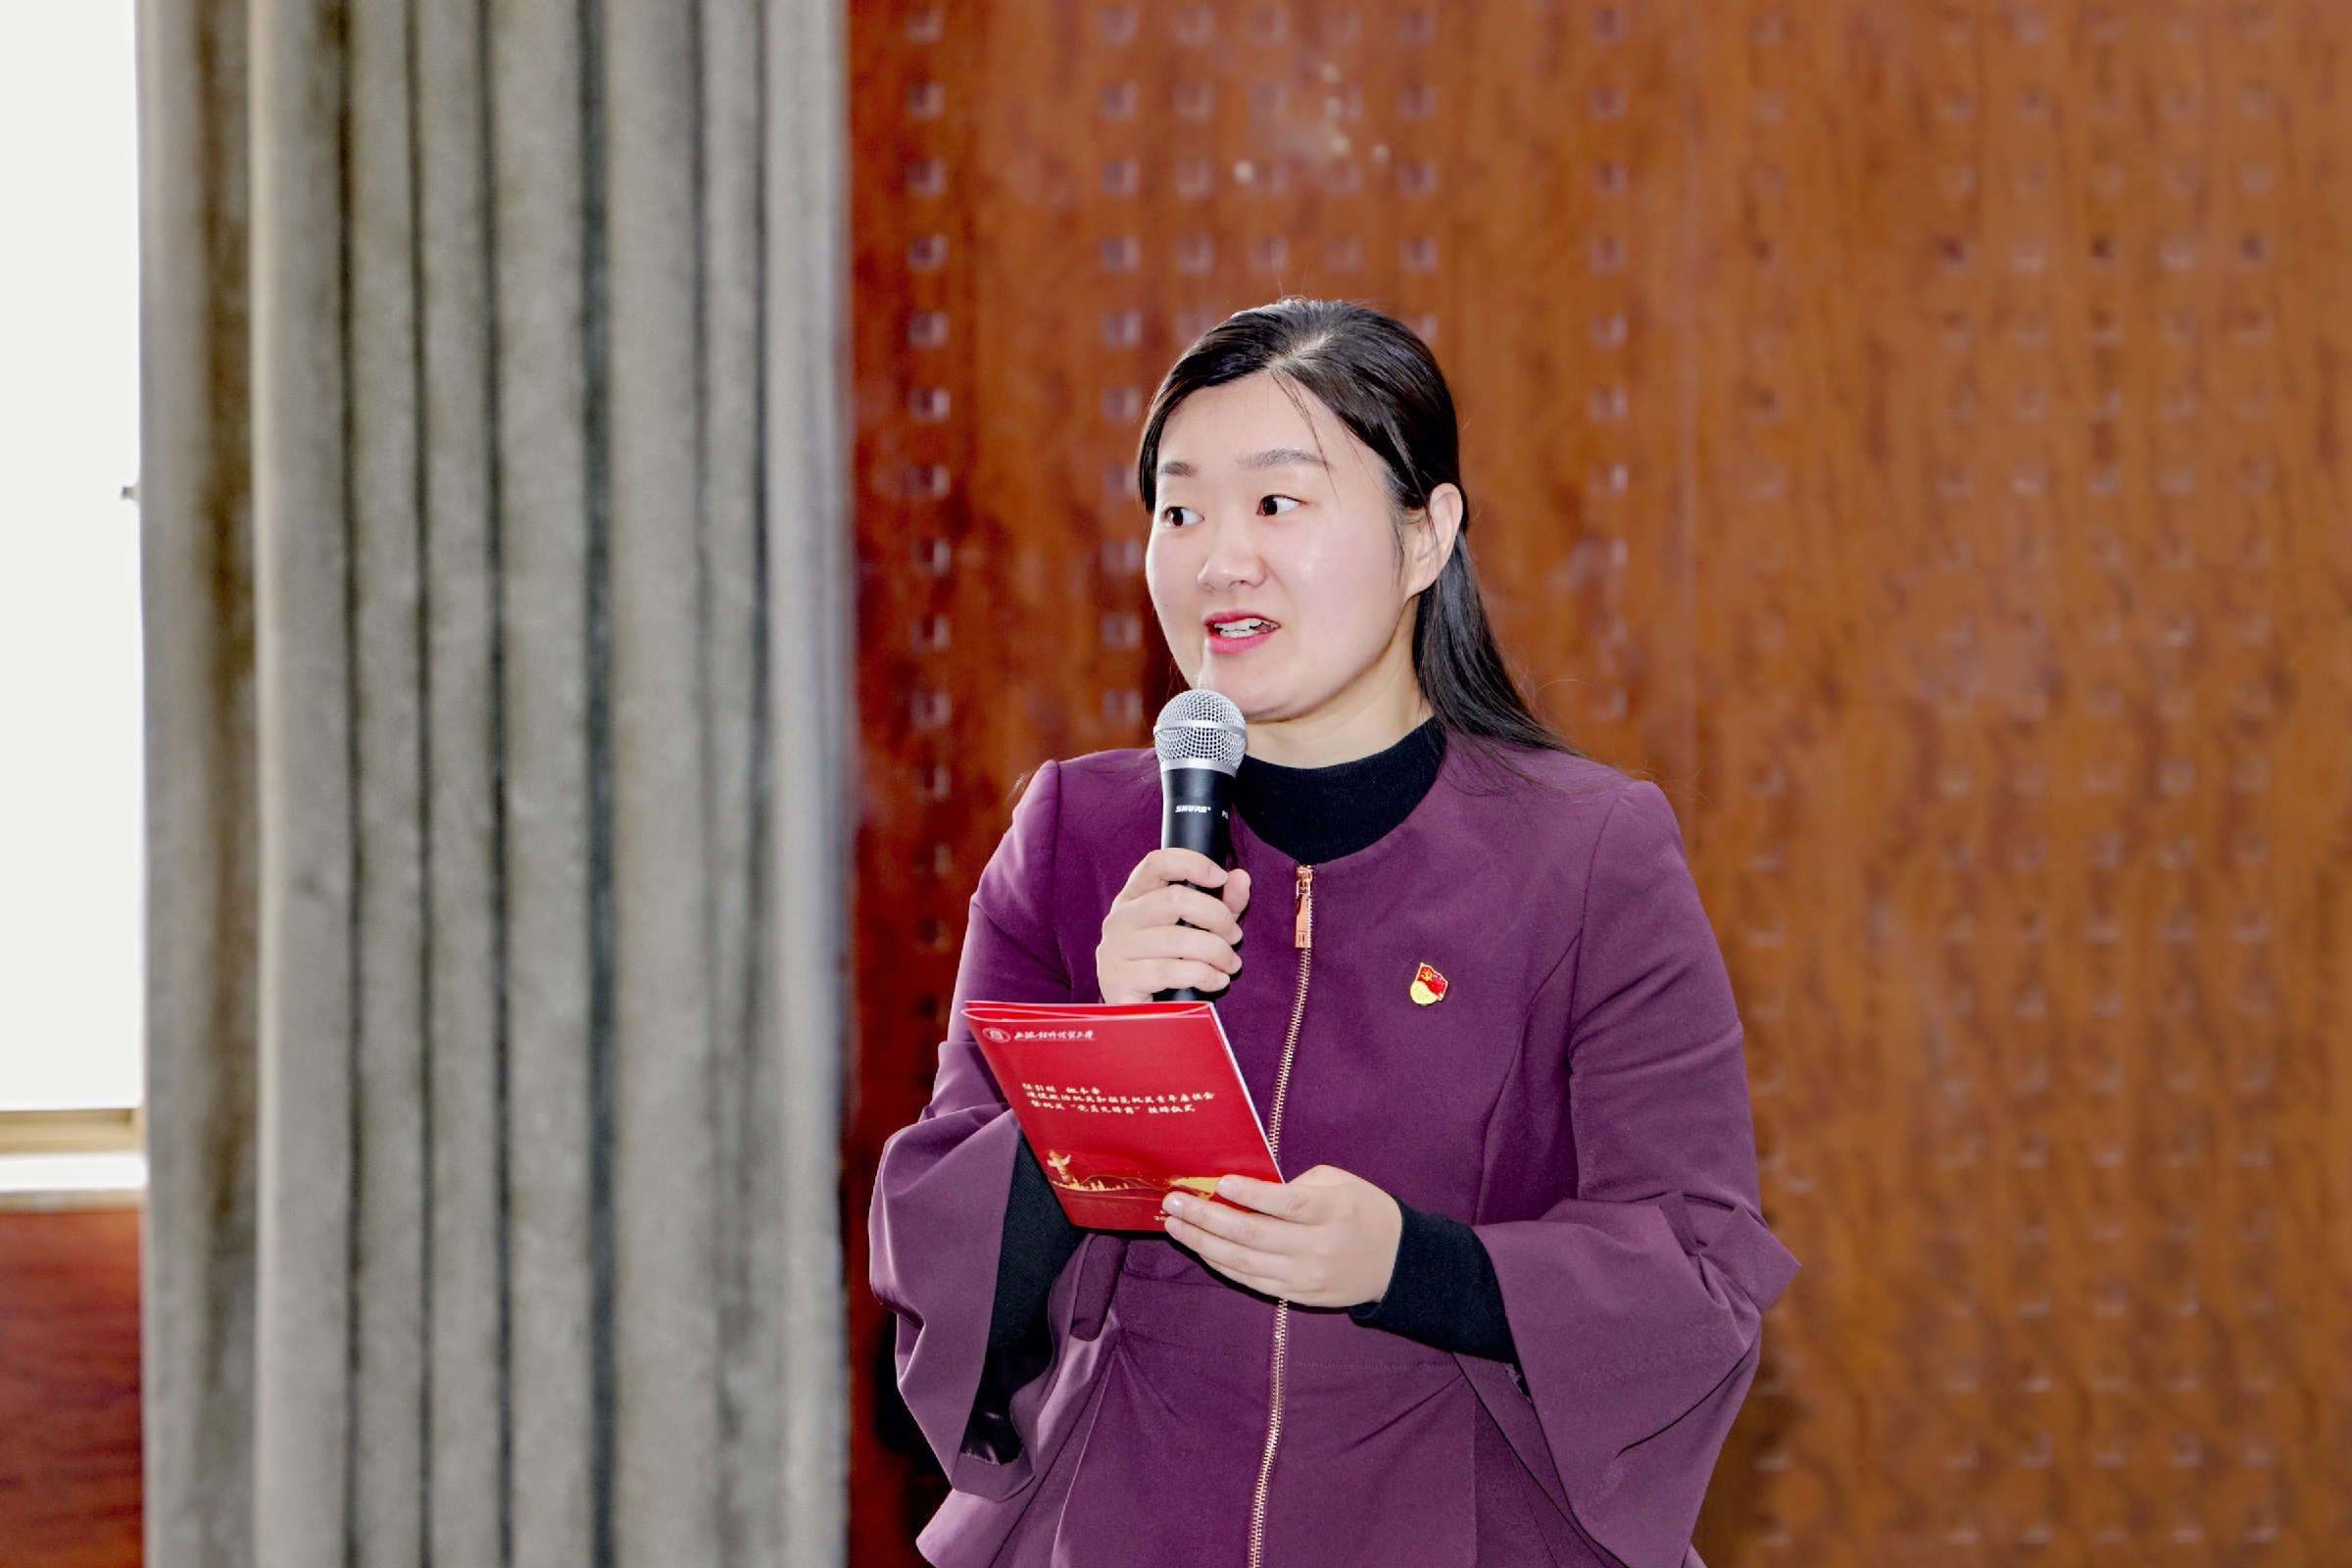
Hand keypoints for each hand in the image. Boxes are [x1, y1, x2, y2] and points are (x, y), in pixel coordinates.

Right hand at [1095, 849, 1252, 1003]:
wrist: (1138, 1018)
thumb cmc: (1168, 966)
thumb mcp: (1198, 930)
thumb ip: (1221, 903)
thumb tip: (1241, 878)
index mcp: (1134, 897)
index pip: (1157, 863)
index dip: (1192, 863)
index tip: (1221, 877)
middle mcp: (1119, 918)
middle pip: (1174, 899)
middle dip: (1217, 916)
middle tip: (1234, 936)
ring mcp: (1115, 948)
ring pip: (1177, 938)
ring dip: (1217, 951)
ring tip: (1230, 964)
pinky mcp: (1119, 979)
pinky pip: (1170, 970)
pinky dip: (1204, 975)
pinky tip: (1216, 981)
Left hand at [1158, 1165, 1402, 1307]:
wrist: (1396, 1263)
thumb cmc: (1363, 1210)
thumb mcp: (1340, 1183)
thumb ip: (1296, 1185)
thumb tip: (1246, 1188)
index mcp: (1332, 1212)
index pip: (1287, 1204)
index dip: (1252, 1194)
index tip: (1220, 1182)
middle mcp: (1317, 1247)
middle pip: (1254, 1235)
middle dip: (1207, 1218)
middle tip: (1175, 1202)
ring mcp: (1305, 1276)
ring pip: (1244, 1262)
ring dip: (1203, 1243)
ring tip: (1174, 1225)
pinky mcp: (1297, 1295)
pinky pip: (1250, 1281)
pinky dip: (1221, 1264)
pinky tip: (1200, 1247)